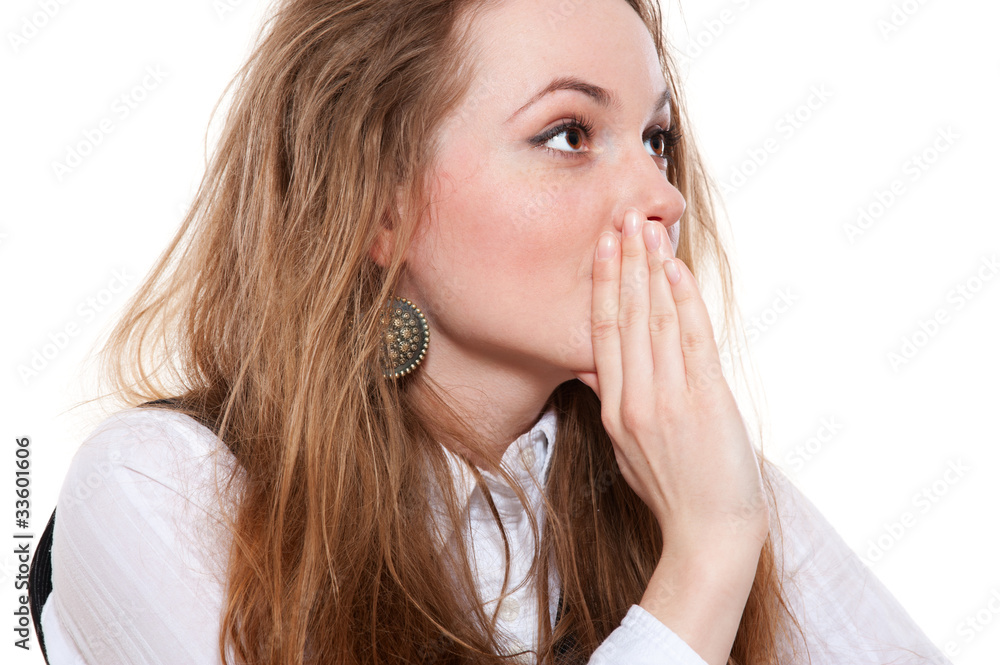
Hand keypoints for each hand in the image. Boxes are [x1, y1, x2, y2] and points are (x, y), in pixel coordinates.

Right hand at [573, 208, 768, 557]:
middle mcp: (634, 399)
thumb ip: (610, 402)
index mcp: (614, 409)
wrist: (708, 532)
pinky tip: (676, 269)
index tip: (603, 249)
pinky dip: (684, 300)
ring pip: (656, 320)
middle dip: (624, 264)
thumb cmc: (671, 492)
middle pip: (625, 317)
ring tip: (647, 229)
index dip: (604, 287)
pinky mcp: (704, 401)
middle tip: (622, 219)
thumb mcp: (625, 449)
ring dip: (652, 270)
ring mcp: (668, 399)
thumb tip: (590, 367)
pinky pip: (691, 339)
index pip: (602, 333)